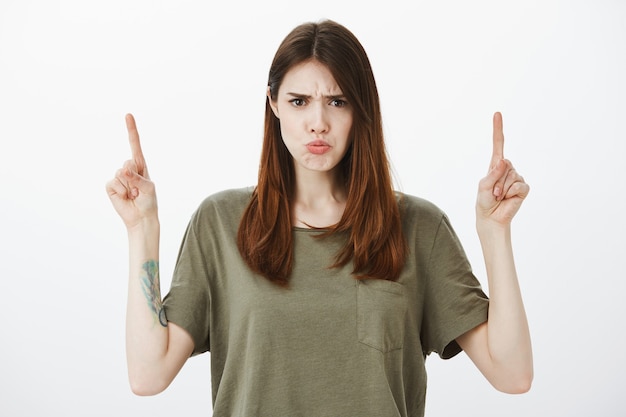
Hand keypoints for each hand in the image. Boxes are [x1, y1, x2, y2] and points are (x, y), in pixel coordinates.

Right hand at [105, 114, 157, 229]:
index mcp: (140, 166)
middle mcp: (128, 169)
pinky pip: (112, 183)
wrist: (141, 217)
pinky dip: (120, 192)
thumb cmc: (148, 201)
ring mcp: (118, 177)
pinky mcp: (110, 186)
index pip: (135, 145)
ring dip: (128, 187)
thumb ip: (137, 178)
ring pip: (120, 174)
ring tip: (133, 194)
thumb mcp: (148, 188)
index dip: (131, 130)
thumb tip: (123, 170)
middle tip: (138, 190)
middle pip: (128, 163)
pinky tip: (125, 197)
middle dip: (134, 178)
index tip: (128, 115)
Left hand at [476, 112, 528, 227]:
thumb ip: (493, 174)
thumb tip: (504, 160)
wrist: (492, 217)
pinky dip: (512, 194)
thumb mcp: (484, 186)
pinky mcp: (524, 188)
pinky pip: (520, 186)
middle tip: (494, 192)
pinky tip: (508, 199)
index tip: (497, 114)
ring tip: (499, 196)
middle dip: (497, 181)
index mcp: (495, 165)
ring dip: (503, 189)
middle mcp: (507, 168)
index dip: (498, 129)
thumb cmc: (485, 201)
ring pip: (512, 176)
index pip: (498, 144)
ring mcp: (517, 177)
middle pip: (504, 164)